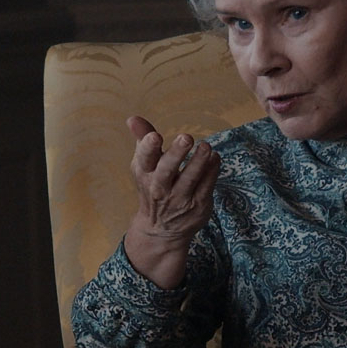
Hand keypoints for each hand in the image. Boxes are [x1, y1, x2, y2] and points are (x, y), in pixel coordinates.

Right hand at [123, 116, 220, 287]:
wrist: (161, 229)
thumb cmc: (153, 186)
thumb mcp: (144, 164)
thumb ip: (142, 138)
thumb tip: (132, 118)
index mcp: (145, 173)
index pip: (145, 159)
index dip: (148, 147)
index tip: (154, 136)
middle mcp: (160, 188)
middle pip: (167, 170)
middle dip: (176, 154)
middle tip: (186, 137)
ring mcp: (179, 199)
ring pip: (191, 178)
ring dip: (199, 161)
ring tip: (206, 146)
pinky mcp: (198, 205)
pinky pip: (206, 186)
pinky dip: (212, 171)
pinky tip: (214, 157)